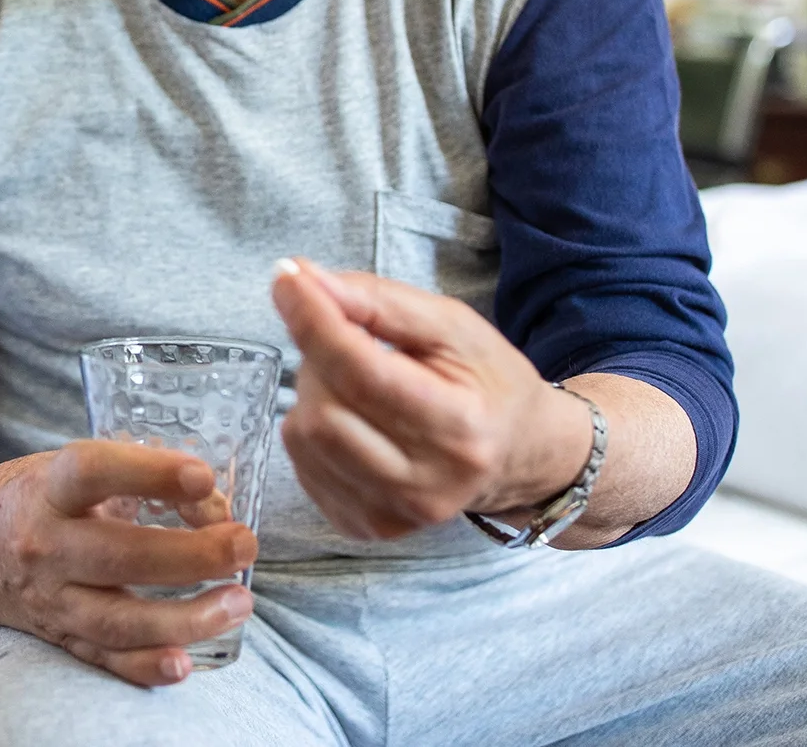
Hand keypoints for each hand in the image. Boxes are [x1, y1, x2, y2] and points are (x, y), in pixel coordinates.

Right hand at [0, 440, 257, 686]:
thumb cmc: (31, 497)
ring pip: (118, 619)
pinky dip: (145, 666)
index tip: (202, 476)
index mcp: (46, 491)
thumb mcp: (63, 468)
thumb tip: (210, 497)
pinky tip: (186, 663)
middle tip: (244, 545)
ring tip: (238, 602)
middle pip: (119, 556)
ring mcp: (49, 598)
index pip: (93, 473)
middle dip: (192, 554)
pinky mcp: (56, 635)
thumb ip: (130, 476)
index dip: (149, 473)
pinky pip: (103, 659)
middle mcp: (43, 546)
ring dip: (186, 617)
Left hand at [272, 259, 592, 540]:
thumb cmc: (487, 382)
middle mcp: (427, 484)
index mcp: (459, 428)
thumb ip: (379, 301)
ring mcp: (394, 515)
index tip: (287, 278)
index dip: (315, 321)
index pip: (363, 373)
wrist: (520, 454)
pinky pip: (303, 466)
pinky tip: (349, 418)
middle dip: (318, 357)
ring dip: (312, 393)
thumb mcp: (452, 326)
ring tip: (352, 381)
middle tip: (347, 340)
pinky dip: (312, 430)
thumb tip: (302, 279)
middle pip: (325, 408)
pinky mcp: (365, 528)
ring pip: (306, 438)